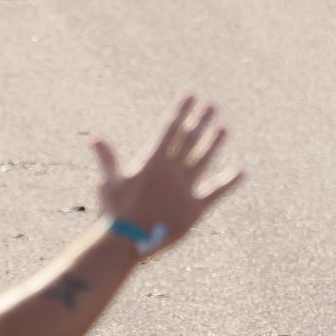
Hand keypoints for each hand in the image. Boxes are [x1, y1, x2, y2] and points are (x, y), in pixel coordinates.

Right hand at [92, 96, 241, 258]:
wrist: (128, 241)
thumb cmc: (114, 212)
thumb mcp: (108, 182)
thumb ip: (106, 159)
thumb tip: (94, 138)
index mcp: (151, 162)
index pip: (170, 129)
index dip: (181, 110)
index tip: (190, 95)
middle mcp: (171, 171)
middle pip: (189, 140)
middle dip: (200, 120)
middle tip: (211, 104)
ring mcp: (185, 189)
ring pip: (204, 160)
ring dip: (214, 143)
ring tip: (223, 127)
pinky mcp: (195, 208)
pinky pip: (216, 192)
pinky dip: (229, 181)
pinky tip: (240, 171)